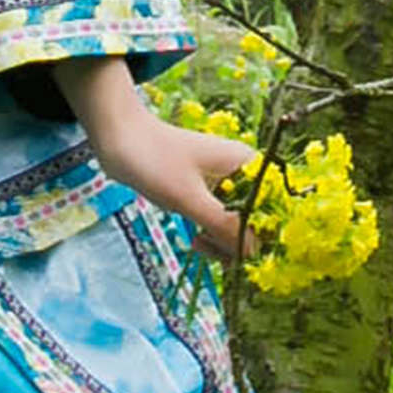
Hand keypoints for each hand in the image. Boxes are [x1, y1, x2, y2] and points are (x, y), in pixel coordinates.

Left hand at [60, 60, 255, 254]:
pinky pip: (221, 221)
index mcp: (248, 164)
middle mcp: (243, 172)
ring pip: (239, 225)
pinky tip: (196, 240)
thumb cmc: (154, 161)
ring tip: (197, 244)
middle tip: (210, 249)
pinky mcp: (207, 192)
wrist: (118, 140)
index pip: (273, 207)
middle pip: (258, 220)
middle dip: (238, 241)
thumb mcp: (189, 199)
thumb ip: (224, 226)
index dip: (264, 233)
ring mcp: (225, 183)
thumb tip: (253, 252)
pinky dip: (212, 235)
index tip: (240, 252)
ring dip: (223, 242)